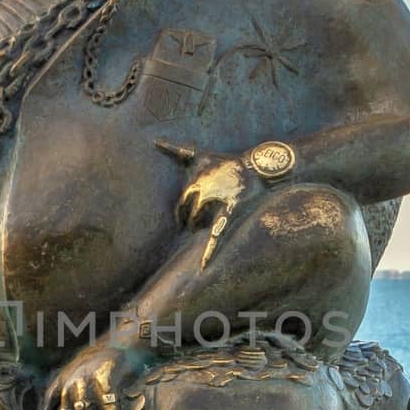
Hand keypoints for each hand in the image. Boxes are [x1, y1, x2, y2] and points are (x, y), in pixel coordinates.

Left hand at [166, 148, 254, 268]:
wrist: (255, 168)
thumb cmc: (225, 163)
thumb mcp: (199, 156)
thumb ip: (177, 151)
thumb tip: (155, 142)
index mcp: (196, 183)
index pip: (182, 204)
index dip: (182, 213)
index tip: (183, 218)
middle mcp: (204, 192)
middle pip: (189, 215)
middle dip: (189, 222)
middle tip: (192, 226)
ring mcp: (218, 202)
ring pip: (200, 224)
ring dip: (199, 229)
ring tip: (204, 229)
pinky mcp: (232, 212)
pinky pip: (218, 234)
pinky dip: (209, 253)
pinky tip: (202, 267)